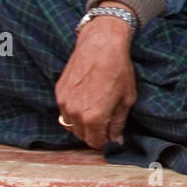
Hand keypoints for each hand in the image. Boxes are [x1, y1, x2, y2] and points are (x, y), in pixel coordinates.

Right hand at [55, 14, 136, 148]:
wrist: (101, 43)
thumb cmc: (118, 69)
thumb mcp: (127, 99)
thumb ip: (119, 123)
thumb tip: (116, 139)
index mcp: (94, 117)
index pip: (95, 142)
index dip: (105, 143)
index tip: (111, 139)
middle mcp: (75, 113)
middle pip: (82, 136)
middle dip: (94, 135)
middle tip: (106, 127)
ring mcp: (64, 102)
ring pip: (71, 125)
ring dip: (82, 125)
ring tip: (96, 114)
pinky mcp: (59, 92)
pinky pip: (65, 111)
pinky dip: (74, 112)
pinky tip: (86, 101)